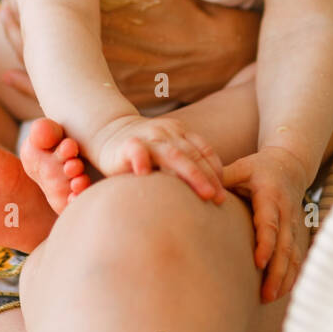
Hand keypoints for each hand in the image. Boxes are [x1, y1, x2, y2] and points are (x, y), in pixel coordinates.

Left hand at [0, 0, 259, 107]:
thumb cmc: (182, 4)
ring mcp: (94, 74)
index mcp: (94, 13)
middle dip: (19, 12)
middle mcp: (87, 46)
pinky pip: (59, 92)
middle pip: (36, 29)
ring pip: (42, 60)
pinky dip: (31, 83)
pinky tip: (9, 76)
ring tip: (11, 21)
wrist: (215, 50)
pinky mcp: (104, 93)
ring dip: (24, 41)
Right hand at [93, 113, 226, 203]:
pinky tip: (145, 173)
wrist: (108, 132)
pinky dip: (142, 159)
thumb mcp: (167, 154)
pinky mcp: (127, 144)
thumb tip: (209, 196)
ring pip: (173, 154)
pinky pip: (137, 150)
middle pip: (193, 155)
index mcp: (180, 134)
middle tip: (219, 199)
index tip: (224, 192)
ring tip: (203, 194)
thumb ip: (183, 167)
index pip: (204, 150)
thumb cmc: (143, 153)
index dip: (216, 170)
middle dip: (209, 177)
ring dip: (191, 174)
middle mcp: (168, 132)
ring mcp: (148, 137)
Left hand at [222, 147, 310, 303]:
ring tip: (270, 297)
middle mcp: (286, 212)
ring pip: (293, 254)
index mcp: (271, 195)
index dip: (266, 243)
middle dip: (277, 271)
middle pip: (285, 245)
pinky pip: (297, 257)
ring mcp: (294, 224)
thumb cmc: (258, 168)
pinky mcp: (296, 233)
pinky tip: (282, 291)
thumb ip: (221, 178)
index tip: (259, 263)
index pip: (270, 223)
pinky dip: (292, 275)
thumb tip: (198, 189)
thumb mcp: (240, 167)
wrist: (289, 166)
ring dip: (285, 277)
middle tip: (265, 294)